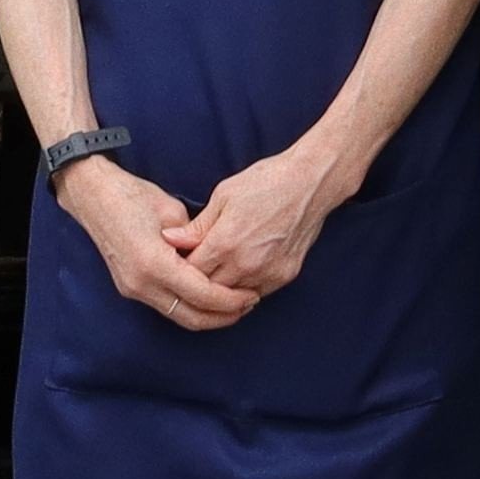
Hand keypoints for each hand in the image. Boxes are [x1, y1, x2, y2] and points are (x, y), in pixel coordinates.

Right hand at [62, 158, 251, 331]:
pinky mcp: (130, 288)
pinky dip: (190, 307)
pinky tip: (207, 297)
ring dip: (207, 315)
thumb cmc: (132, 195)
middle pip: (191, 316)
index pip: (201, 294)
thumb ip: (195, 238)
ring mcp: (133, 289)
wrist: (92, 196)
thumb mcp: (172, 210)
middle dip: (223, 316)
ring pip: (178, 316)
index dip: (230, 299)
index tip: (251, 294)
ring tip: (234, 304)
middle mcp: (142, 284)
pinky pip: (167, 307)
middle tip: (249, 304)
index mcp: (154, 263)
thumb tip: (217, 255)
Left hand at [170, 146, 342, 299]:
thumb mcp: (223, 195)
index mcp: (224, 243)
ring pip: (233, 296)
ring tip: (219, 269)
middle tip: (197, 268)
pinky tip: (242, 271)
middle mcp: (245, 264)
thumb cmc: (266, 182)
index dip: (182, 268)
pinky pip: (257, 292)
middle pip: (210, 289)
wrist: (310, 183)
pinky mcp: (285, 275)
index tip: (179, 260)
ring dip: (223, 287)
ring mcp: (267, 273)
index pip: (190, 272)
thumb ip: (197, 226)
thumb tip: (169, 239)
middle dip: (200, 281)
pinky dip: (246, 287)